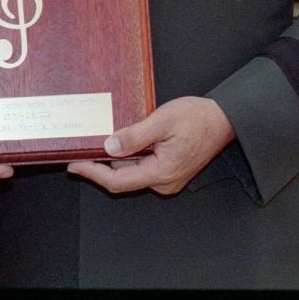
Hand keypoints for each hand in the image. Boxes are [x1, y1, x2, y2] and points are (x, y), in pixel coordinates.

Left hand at [66, 96, 234, 195]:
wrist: (224, 120)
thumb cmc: (198, 117)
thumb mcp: (162, 120)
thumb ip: (135, 135)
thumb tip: (109, 147)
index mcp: (162, 172)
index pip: (118, 181)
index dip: (93, 173)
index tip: (74, 164)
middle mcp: (164, 182)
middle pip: (122, 179)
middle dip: (99, 166)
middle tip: (79, 151)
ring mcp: (167, 179)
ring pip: (132, 173)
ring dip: (114, 161)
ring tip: (95, 145)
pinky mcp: (169, 172)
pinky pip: (142, 169)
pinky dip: (128, 159)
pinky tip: (118, 145)